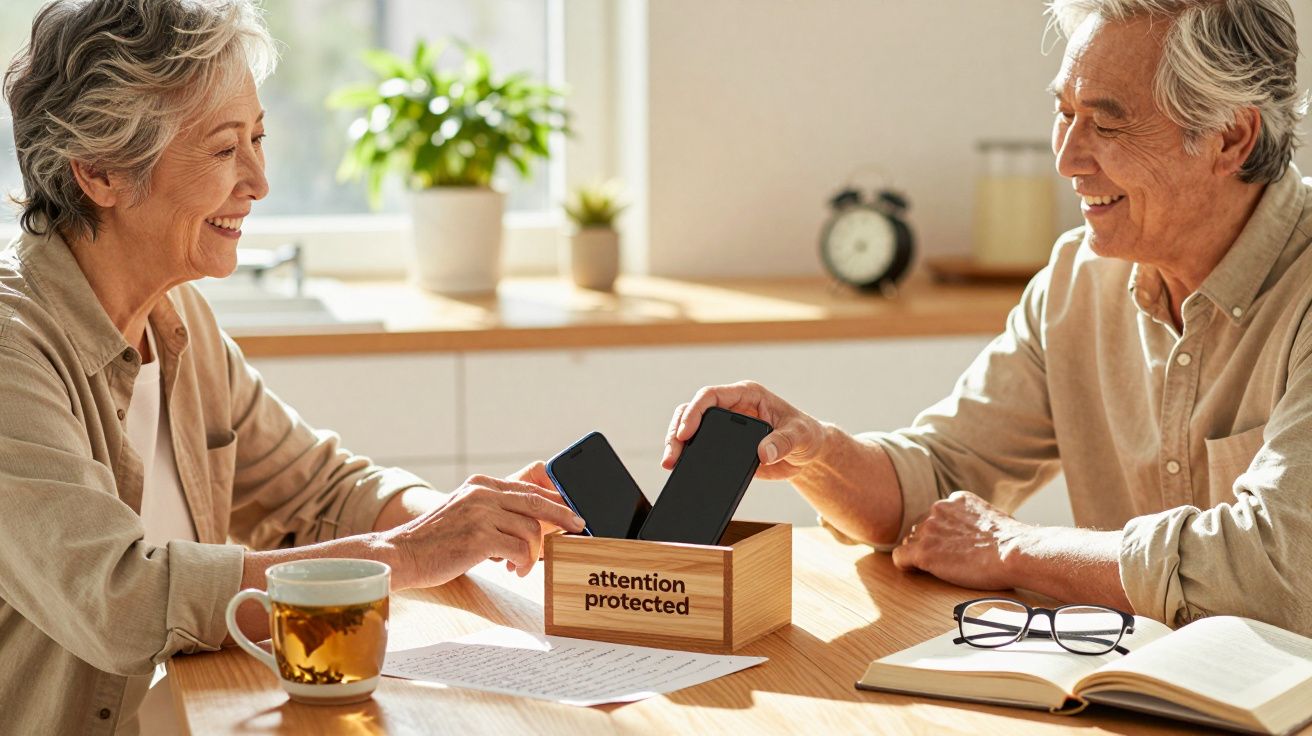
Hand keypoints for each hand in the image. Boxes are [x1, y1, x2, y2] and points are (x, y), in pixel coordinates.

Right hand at [382, 472, 583, 588]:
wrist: (402, 554)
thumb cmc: (435, 540)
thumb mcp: (465, 513)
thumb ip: (494, 512)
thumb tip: (533, 525)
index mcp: (481, 484)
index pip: (529, 488)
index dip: (556, 500)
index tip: (573, 512)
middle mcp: (482, 493)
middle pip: (537, 502)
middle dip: (563, 517)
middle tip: (578, 529)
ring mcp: (480, 514)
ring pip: (530, 530)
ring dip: (533, 553)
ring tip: (522, 566)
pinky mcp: (479, 538)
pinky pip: (519, 551)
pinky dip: (523, 563)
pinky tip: (513, 570)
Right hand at [663, 381, 826, 479]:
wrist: (808, 453)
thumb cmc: (806, 435)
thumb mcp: (799, 436)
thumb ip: (782, 442)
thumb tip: (763, 452)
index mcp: (747, 395)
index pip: (712, 395)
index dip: (695, 411)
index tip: (685, 432)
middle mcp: (732, 407)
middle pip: (693, 411)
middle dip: (678, 431)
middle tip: (672, 454)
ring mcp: (725, 426)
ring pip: (689, 428)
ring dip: (676, 444)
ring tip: (670, 463)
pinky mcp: (723, 446)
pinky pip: (698, 447)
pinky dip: (687, 456)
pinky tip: (680, 469)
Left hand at [891, 490, 1027, 589]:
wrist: (1015, 553)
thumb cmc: (1012, 543)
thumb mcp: (992, 518)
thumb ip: (973, 520)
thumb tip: (976, 535)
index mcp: (956, 500)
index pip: (936, 516)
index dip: (941, 533)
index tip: (951, 546)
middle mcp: (938, 509)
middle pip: (920, 529)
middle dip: (929, 543)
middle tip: (947, 560)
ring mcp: (929, 530)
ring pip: (911, 543)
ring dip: (921, 555)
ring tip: (941, 568)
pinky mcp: (923, 552)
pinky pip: (900, 558)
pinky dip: (906, 565)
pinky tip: (916, 572)